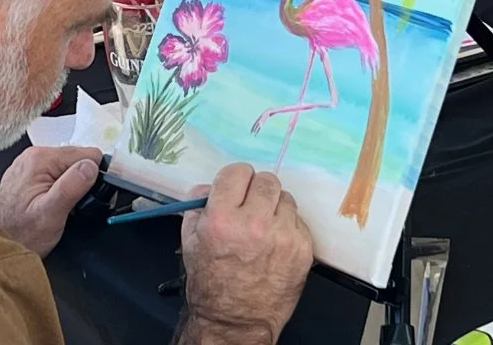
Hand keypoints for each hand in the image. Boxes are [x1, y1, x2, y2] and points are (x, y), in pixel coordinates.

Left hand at [0, 146, 102, 257]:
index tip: (87, 196)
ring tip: (61, 206)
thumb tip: (91, 165)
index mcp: (41, 158)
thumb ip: (72, 186)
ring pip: (67, 166)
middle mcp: (34, 155)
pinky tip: (52, 203)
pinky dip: (60, 187)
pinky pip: (55, 173)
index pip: (86, 154)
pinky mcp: (29, 173)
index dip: (93, 176)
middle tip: (73, 205)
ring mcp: (30, 163)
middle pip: (77, 158)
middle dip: (81, 180)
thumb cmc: (21, 233)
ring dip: (71, 185)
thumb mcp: (51, 213)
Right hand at [180, 164, 313, 344]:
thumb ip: (198, 205)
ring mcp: (282, 237)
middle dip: (256, 189)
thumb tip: (209, 185)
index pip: (238, 171)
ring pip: (286, 198)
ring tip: (263, 227)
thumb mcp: (190, 239)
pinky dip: (287, 227)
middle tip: (250, 205)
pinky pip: (298, 221)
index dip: (234, 179)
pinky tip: (274, 243)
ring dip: (274, 208)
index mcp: (222, 218)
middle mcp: (254, 224)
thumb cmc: (210, 282)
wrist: (235, 321)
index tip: (234, 188)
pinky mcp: (302, 250)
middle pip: (267, 180)